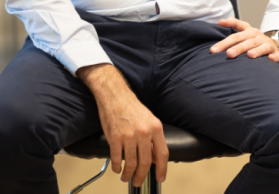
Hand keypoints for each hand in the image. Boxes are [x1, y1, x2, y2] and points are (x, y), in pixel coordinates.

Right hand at [77, 64, 167, 186]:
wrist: (115, 96)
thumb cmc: (132, 107)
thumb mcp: (149, 120)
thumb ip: (153, 139)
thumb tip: (154, 158)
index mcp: (156, 128)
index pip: (162, 154)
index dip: (162, 169)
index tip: (160, 178)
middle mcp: (144, 133)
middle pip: (146, 163)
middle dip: (142, 176)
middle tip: (138, 182)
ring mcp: (129, 136)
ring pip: (131, 164)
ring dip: (128, 174)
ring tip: (126, 177)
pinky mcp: (115, 138)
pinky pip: (117, 159)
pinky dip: (117, 167)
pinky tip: (117, 169)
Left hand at [211, 17, 278, 65]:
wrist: (275, 45)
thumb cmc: (255, 40)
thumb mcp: (246, 30)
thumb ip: (234, 24)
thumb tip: (220, 21)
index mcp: (249, 32)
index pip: (236, 35)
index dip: (226, 38)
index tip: (215, 39)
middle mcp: (258, 38)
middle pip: (247, 42)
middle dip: (238, 48)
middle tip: (228, 54)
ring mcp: (268, 45)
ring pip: (262, 47)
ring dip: (257, 51)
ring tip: (250, 55)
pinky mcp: (277, 53)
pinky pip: (277, 55)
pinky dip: (275, 57)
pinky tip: (271, 59)